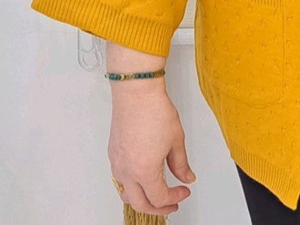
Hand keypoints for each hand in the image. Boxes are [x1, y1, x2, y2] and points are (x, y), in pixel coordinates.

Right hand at [108, 84, 196, 216]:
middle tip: (172, 202)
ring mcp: (117, 163)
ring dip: (142, 199)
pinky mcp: (113, 154)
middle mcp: (127, 171)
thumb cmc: (155, 111)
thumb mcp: (176, 140)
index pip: (159, 197)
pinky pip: (120, 180)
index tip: (184, 191)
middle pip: (140, 204)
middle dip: (158, 207)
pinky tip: (141, 180)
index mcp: (145, 171)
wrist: (136, 93)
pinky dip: (131, 187)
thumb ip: (181, 164)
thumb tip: (186, 177)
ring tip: (156, 196)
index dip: (175, 197)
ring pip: (126, 194)